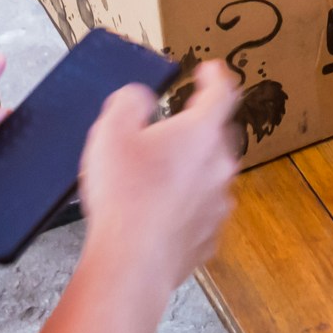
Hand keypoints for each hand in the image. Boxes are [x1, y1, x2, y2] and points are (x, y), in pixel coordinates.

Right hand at [78, 61, 240, 291]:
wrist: (132, 263)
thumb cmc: (124, 198)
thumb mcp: (112, 131)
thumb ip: (130, 102)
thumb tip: (140, 99)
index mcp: (201, 133)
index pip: (221, 92)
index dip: (215, 76)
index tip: (212, 69)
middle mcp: (219, 166)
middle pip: (216, 135)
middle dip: (194, 130)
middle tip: (165, 133)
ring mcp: (218, 203)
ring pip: (208, 174)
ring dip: (188, 171)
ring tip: (152, 179)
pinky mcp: (209, 235)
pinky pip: (200, 209)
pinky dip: (184, 205)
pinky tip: (156, 211)